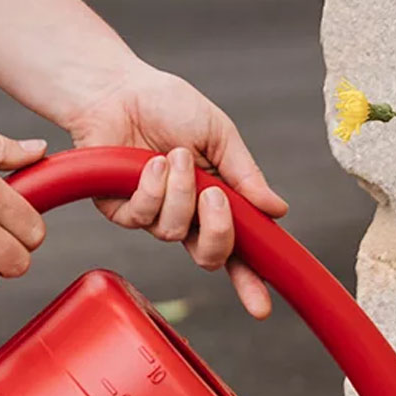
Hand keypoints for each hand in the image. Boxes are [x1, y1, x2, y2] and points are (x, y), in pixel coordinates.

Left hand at [63, 64, 287, 318]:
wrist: (117, 89)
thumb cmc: (168, 106)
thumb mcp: (220, 135)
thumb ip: (246, 175)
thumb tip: (278, 210)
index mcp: (215, 204)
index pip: (238, 251)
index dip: (250, 282)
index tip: (261, 306)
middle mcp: (186, 218)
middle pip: (209, 256)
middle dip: (217, 232)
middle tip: (215, 197)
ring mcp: (154, 218)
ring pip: (174, 233)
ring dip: (180, 194)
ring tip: (176, 156)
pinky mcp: (122, 212)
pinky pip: (142, 219)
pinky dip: (152, 188)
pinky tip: (151, 163)